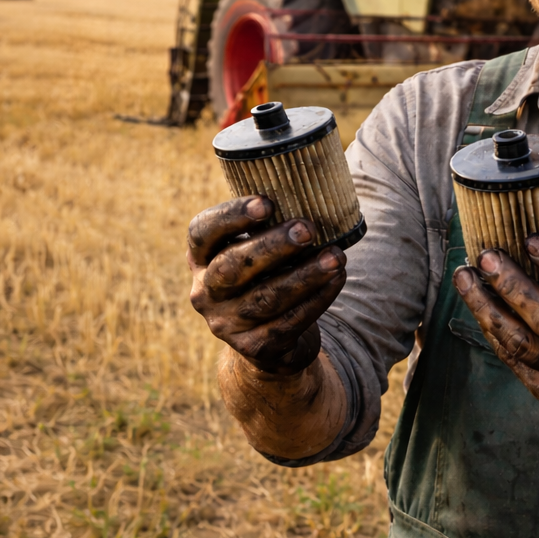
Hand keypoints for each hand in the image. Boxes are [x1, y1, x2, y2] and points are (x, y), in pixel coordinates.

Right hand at [187, 196, 346, 374]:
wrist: (268, 341)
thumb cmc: (265, 277)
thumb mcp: (254, 251)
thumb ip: (268, 226)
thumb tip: (312, 190)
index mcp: (201, 259)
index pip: (202, 233)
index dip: (230, 216)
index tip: (267, 203)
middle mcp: (206, 292)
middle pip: (232, 267)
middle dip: (272, 246)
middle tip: (307, 229)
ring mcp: (226, 324)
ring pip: (266, 298)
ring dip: (305, 276)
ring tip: (336, 257)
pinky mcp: (254, 347)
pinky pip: (288, 323)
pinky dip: (317, 299)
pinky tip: (337, 279)